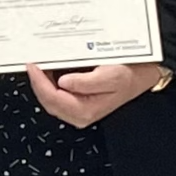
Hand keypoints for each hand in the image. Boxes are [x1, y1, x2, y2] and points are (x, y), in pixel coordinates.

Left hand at [26, 61, 162, 127]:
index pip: (52, 99)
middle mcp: (79, 113)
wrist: (143, 73)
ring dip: (42, 82)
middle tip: (32, 63)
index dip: (38, 82)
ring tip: (38, 64)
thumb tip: (62, 82)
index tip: (32, 66)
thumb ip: (86, 82)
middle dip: (37, 82)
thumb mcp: (112, 76)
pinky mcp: (78, 100)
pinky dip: (49, 81)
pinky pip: (57, 93)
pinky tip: (49, 69)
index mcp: (85, 110)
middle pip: (48, 101)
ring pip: (50, 98)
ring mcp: (78, 108)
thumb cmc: (130, 75)